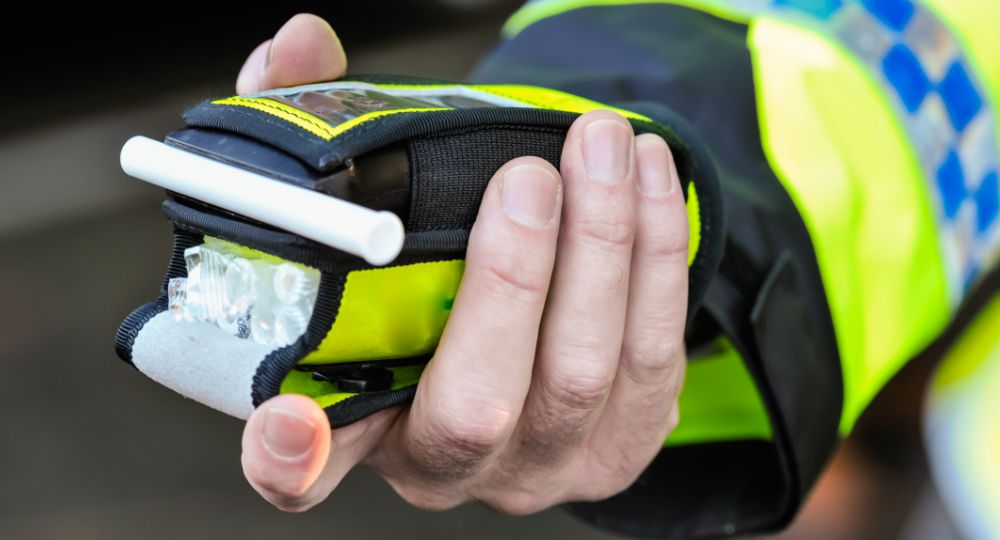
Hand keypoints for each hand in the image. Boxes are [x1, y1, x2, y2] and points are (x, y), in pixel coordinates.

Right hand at [236, 13, 688, 513]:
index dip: (287, 457)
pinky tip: (648, 180)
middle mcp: (447, 463)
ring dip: (603, 245)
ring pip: (584, 374)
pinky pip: (654, 356)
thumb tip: (300, 44)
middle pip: (478, 406)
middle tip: (527, 176)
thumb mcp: (360, 203)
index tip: (293, 418)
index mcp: (357, 422)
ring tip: (602, 144)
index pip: (300, 471)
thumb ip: (316, 127)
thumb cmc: (424, 265)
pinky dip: (657, 257)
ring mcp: (540, 463)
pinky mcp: (621, 441)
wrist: (518, 312)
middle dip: (512, 280)